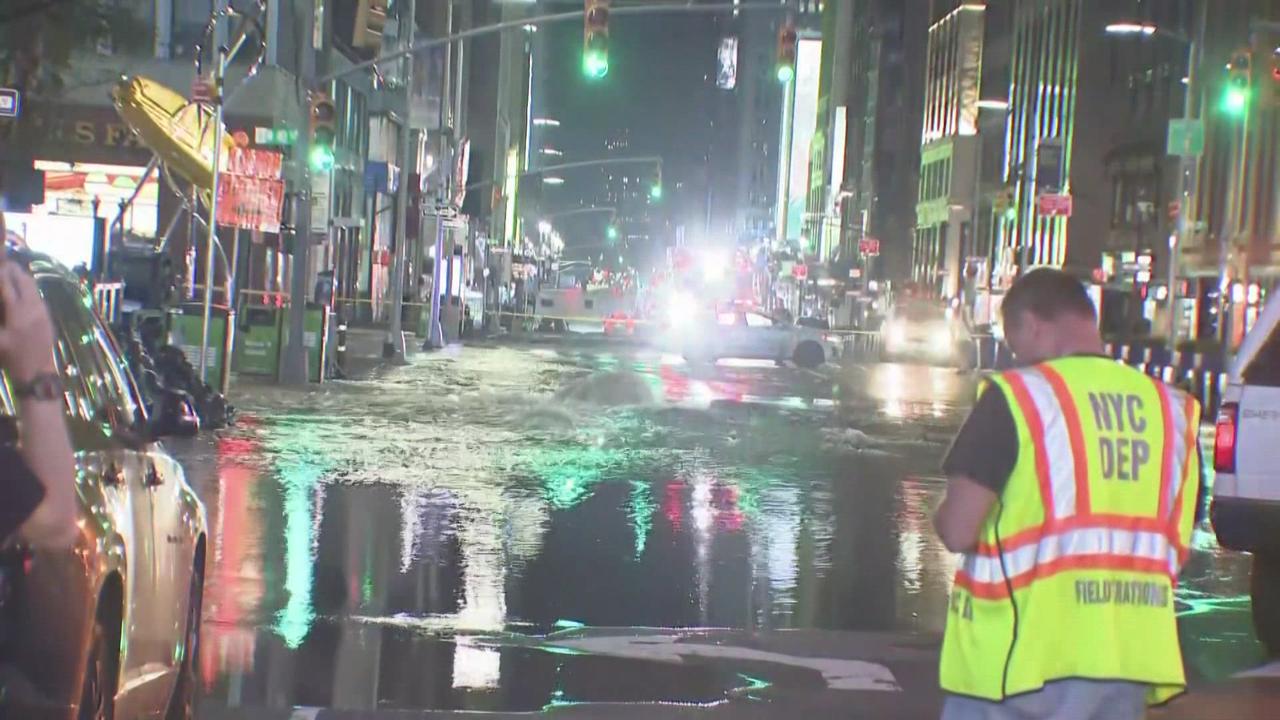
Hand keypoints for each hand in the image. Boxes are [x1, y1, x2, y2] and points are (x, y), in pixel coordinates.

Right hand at [0, 258, 56, 383]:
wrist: (38, 372)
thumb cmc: (12, 358)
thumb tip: (0, 305)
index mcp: (17, 313)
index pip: (7, 285)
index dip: (1, 272)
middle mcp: (32, 308)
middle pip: (23, 281)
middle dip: (11, 270)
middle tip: (2, 262)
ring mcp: (42, 311)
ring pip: (32, 287)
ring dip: (21, 276)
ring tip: (10, 269)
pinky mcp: (47, 316)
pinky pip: (37, 295)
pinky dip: (28, 287)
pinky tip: (21, 286)